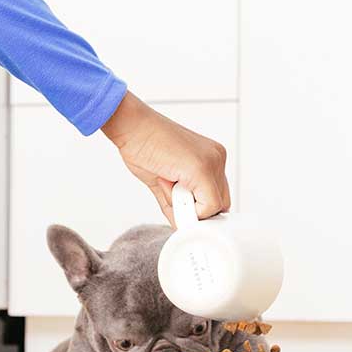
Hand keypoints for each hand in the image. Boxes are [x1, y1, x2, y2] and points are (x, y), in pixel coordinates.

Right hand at [100, 89, 230, 228]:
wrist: (131, 126)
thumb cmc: (141, 146)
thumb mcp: (164, 179)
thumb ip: (178, 202)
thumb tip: (182, 226)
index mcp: (210, 156)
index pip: (216, 195)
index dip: (198, 207)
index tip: (178, 204)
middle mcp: (217, 157)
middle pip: (220, 203)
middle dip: (195, 210)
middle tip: (170, 194)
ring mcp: (212, 162)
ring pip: (214, 208)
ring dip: (188, 208)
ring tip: (166, 183)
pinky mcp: (202, 169)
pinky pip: (207, 207)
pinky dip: (187, 210)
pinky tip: (168, 186)